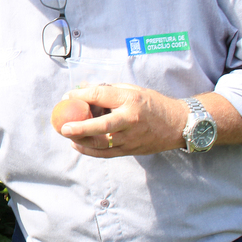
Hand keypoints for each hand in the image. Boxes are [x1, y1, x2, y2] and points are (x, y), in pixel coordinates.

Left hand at [56, 84, 188, 156]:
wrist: (177, 124)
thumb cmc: (152, 104)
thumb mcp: (132, 90)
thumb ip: (107, 90)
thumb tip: (81, 89)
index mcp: (131, 100)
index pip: (102, 96)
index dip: (81, 96)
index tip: (67, 97)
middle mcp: (131, 119)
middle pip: (102, 125)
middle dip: (81, 126)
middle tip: (63, 126)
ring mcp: (131, 138)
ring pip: (102, 143)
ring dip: (81, 140)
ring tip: (66, 134)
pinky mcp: (131, 150)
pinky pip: (106, 153)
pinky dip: (89, 151)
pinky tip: (77, 144)